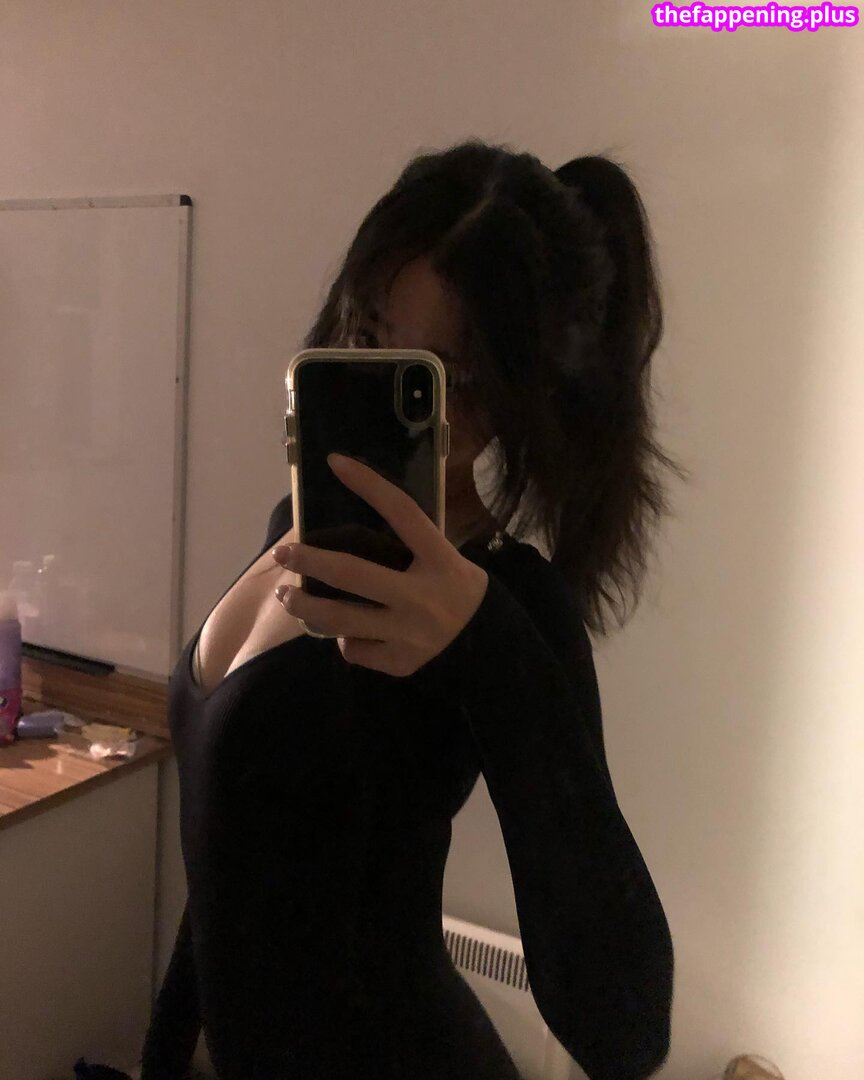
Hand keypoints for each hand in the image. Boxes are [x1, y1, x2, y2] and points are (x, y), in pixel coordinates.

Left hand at [271, 453, 488, 676]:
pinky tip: (346, 631)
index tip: (335, 462)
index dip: (368, 484)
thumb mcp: (441, 555)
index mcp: (440, 559)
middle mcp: (424, 596)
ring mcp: (411, 633)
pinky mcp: (401, 662)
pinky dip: (345, 638)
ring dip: (304, 606)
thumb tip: (344, 522)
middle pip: (353, 574)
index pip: (402, 512)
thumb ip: (404, 542)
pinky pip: (355, 649)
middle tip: (282, 555)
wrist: (482, 639)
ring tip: (286, 596)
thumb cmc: (451, 585)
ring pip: (341, 619)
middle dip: (309, 561)